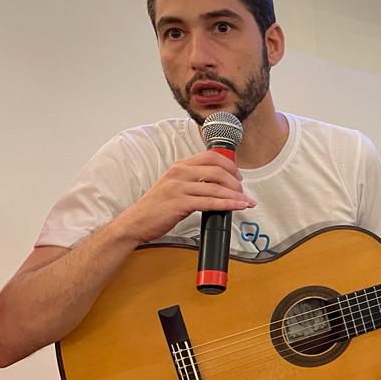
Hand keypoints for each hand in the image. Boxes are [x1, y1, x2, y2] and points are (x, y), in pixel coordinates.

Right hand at [116, 151, 255, 244]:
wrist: (135, 222)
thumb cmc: (156, 207)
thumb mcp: (173, 186)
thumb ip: (192, 180)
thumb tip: (217, 183)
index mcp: (180, 166)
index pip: (211, 156)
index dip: (229, 165)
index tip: (238, 175)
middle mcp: (180, 173)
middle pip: (217, 171)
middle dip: (235, 181)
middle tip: (242, 191)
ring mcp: (179, 188)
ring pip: (216, 188)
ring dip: (235, 195)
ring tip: (245, 201)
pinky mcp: (180, 204)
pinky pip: (210, 203)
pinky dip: (227, 205)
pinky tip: (237, 206)